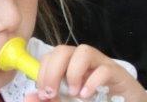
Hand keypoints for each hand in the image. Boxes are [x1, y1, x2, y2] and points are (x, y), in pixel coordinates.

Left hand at [29, 43, 146, 101]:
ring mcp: (101, 65)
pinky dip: (92, 82)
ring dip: (73, 73)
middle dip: (52, 71)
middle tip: (52, 93)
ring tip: (74, 93)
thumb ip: (51, 101)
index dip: (42, 72)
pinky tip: (87, 96)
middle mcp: (84, 62)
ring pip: (84, 51)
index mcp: (70, 67)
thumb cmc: (97, 101)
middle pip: (63, 50)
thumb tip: (29, 96)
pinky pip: (103, 69)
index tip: (44, 93)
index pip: (50, 56)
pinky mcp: (117, 74)